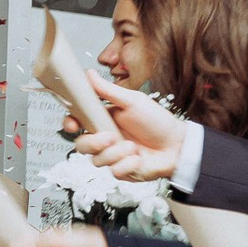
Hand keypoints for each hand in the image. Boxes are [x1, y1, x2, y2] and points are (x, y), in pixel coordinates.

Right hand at [72, 80, 186, 180]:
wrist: (177, 146)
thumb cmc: (158, 122)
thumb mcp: (132, 101)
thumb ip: (107, 90)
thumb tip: (89, 74)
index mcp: (104, 120)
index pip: (77, 123)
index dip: (70, 124)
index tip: (73, 124)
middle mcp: (105, 139)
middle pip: (81, 145)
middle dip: (94, 142)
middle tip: (111, 137)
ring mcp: (112, 156)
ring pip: (96, 160)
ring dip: (117, 153)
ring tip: (133, 147)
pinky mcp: (121, 171)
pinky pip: (113, 171)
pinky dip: (127, 164)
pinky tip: (138, 158)